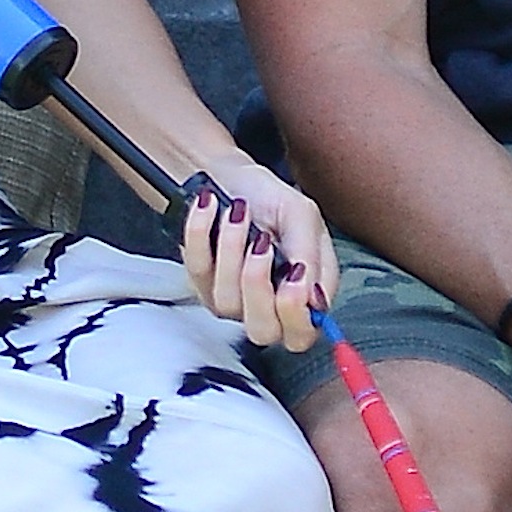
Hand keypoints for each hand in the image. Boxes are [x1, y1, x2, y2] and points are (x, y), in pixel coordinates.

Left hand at [180, 152, 335, 353]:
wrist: (231, 177)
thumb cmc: (271, 199)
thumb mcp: (301, 215)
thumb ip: (309, 254)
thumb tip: (313, 297)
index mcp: (303, 295)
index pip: (302, 334)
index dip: (296, 316)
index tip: (294, 279)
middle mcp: (266, 306)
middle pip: (262, 331)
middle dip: (258, 286)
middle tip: (262, 243)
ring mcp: (230, 298)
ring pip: (226, 300)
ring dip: (232, 248)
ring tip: (239, 211)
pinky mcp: (200, 281)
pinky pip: (198, 269)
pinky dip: (202, 231)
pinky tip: (211, 206)